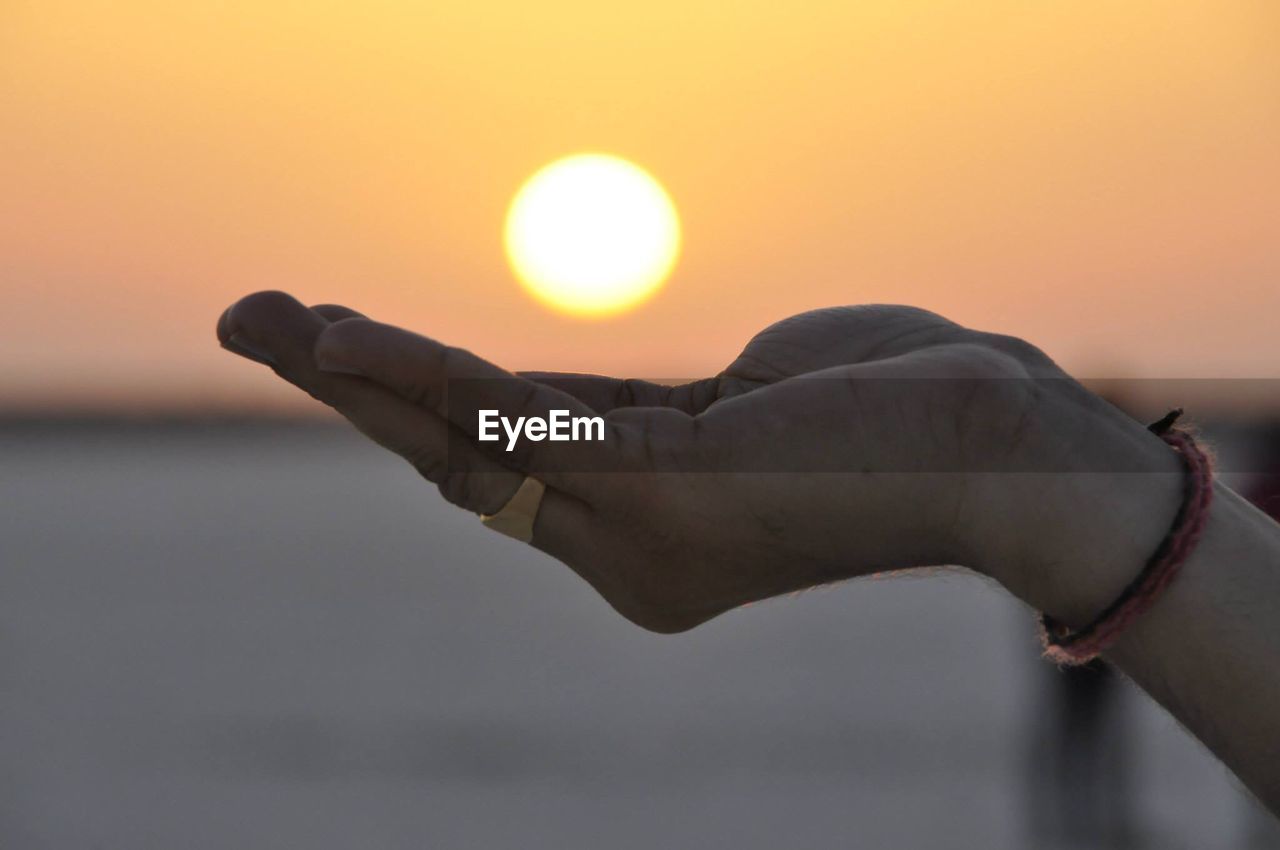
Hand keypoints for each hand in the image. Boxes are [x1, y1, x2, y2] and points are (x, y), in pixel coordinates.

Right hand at [217, 293, 1178, 631]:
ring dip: (364, 375)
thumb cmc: (887, 416)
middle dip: (354, 391)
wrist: (1005, 453)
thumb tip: (574, 399)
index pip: (506, 469)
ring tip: (270, 323)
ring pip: (472, 440)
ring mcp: (646, 528)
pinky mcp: (671, 482)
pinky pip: (526, 422)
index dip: (416, 408)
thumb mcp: (741, 411)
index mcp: (646, 543)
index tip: (350, 352)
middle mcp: (630, 557)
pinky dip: (427, 376)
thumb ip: (644, 416)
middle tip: (254, 325)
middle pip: (464, 461)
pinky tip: (351, 339)